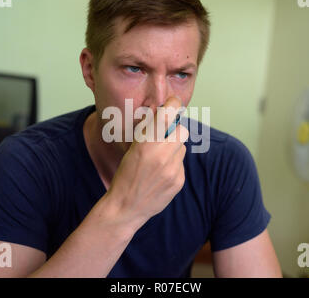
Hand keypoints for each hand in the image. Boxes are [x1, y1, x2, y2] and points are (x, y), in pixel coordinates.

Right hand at [105, 97, 188, 228]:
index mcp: (146, 143)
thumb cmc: (125, 175)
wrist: (126, 207)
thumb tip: (163, 114)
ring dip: (174, 150)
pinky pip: (181, 164)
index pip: (168, 114)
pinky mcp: (179, 180)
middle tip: (164, 138)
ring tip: (159, 162)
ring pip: (182, 148)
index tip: (173, 102)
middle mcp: (162, 154)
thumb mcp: (132, 149)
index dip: (173, 104)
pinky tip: (161, 175)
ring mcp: (173, 169)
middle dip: (175, 131)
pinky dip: (174, 166)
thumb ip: (148, 133)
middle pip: (182, 130)